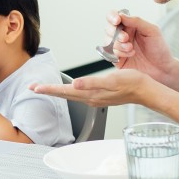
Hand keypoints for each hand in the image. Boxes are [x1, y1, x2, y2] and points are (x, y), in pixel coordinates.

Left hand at [29, 69, 157, 107]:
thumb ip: (92, 82)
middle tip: (32, 88)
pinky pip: (78, 95)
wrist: (145, 90)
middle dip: (47, 91)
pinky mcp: (99, 96)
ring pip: (70, 95)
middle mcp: (90, 98)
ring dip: (56, 91)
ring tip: (44, 88)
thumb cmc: (131, 83)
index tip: (34, 88)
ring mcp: (94, 98)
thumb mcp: (111, 79)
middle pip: (63, 94)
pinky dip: (68, 91)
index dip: (48, 89)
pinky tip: (68, 89)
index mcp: (90, 94)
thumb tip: (74, 84)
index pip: (64, 91)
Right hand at [108, 12, 174, 82]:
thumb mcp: (152, 30)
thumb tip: (121, 15)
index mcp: (129, 25)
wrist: (162, 67)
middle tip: (126, 38)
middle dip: (115, 33)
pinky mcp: (117, 59)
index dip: (112, 17)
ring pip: (107, 42)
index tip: (117, 21)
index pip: (114, 16)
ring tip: (131, 49)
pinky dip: (119, 54)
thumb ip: (137, 21)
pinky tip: (131, 55)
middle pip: (108, 29)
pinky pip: (109, 54)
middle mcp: (122, 35)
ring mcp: (118, 47)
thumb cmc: (159, 47)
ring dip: (119, 45)